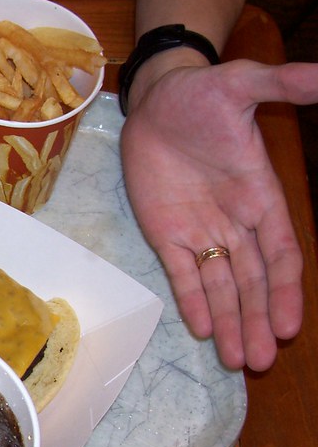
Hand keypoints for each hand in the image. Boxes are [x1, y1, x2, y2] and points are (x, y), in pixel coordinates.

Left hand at [121, 59, 317, 370]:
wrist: (156, 99)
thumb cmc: (202, 94)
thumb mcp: (243, 83)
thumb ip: (285, 84)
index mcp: (261, 197)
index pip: (280, 254)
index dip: (285, 291)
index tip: (290, 325)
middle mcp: (235, 222)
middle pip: (252, 283)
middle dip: (257, 321)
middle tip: (259, 362)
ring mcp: (200, 230)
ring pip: (220, 286)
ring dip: (229, 321)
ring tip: (236, 360)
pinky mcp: (165, 231)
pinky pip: (180, 272)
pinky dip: (190, 299)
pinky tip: (201, 329)